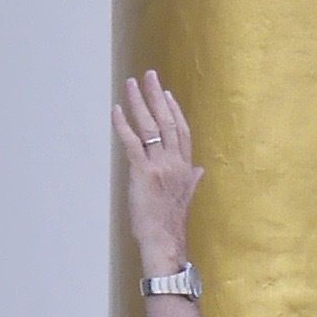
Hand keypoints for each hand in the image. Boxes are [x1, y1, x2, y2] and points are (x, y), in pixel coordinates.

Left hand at [114, 72, 201, 269]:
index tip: (167, 93)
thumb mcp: (186, 197)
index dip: (174, 110)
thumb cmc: (170, 222)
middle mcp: (175, 162)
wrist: (163, 241)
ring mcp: (160, 166)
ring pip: (150, 126)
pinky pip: (132, 143)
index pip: (182, 131)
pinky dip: (123, 124)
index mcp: (185, 167)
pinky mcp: (142, 173)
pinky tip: (116, 110)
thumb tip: (200, 170)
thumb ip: (193, 180)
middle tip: (149, 76)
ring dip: (140, 102)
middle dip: (157, 96)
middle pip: (167, 121)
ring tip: (132, 83)